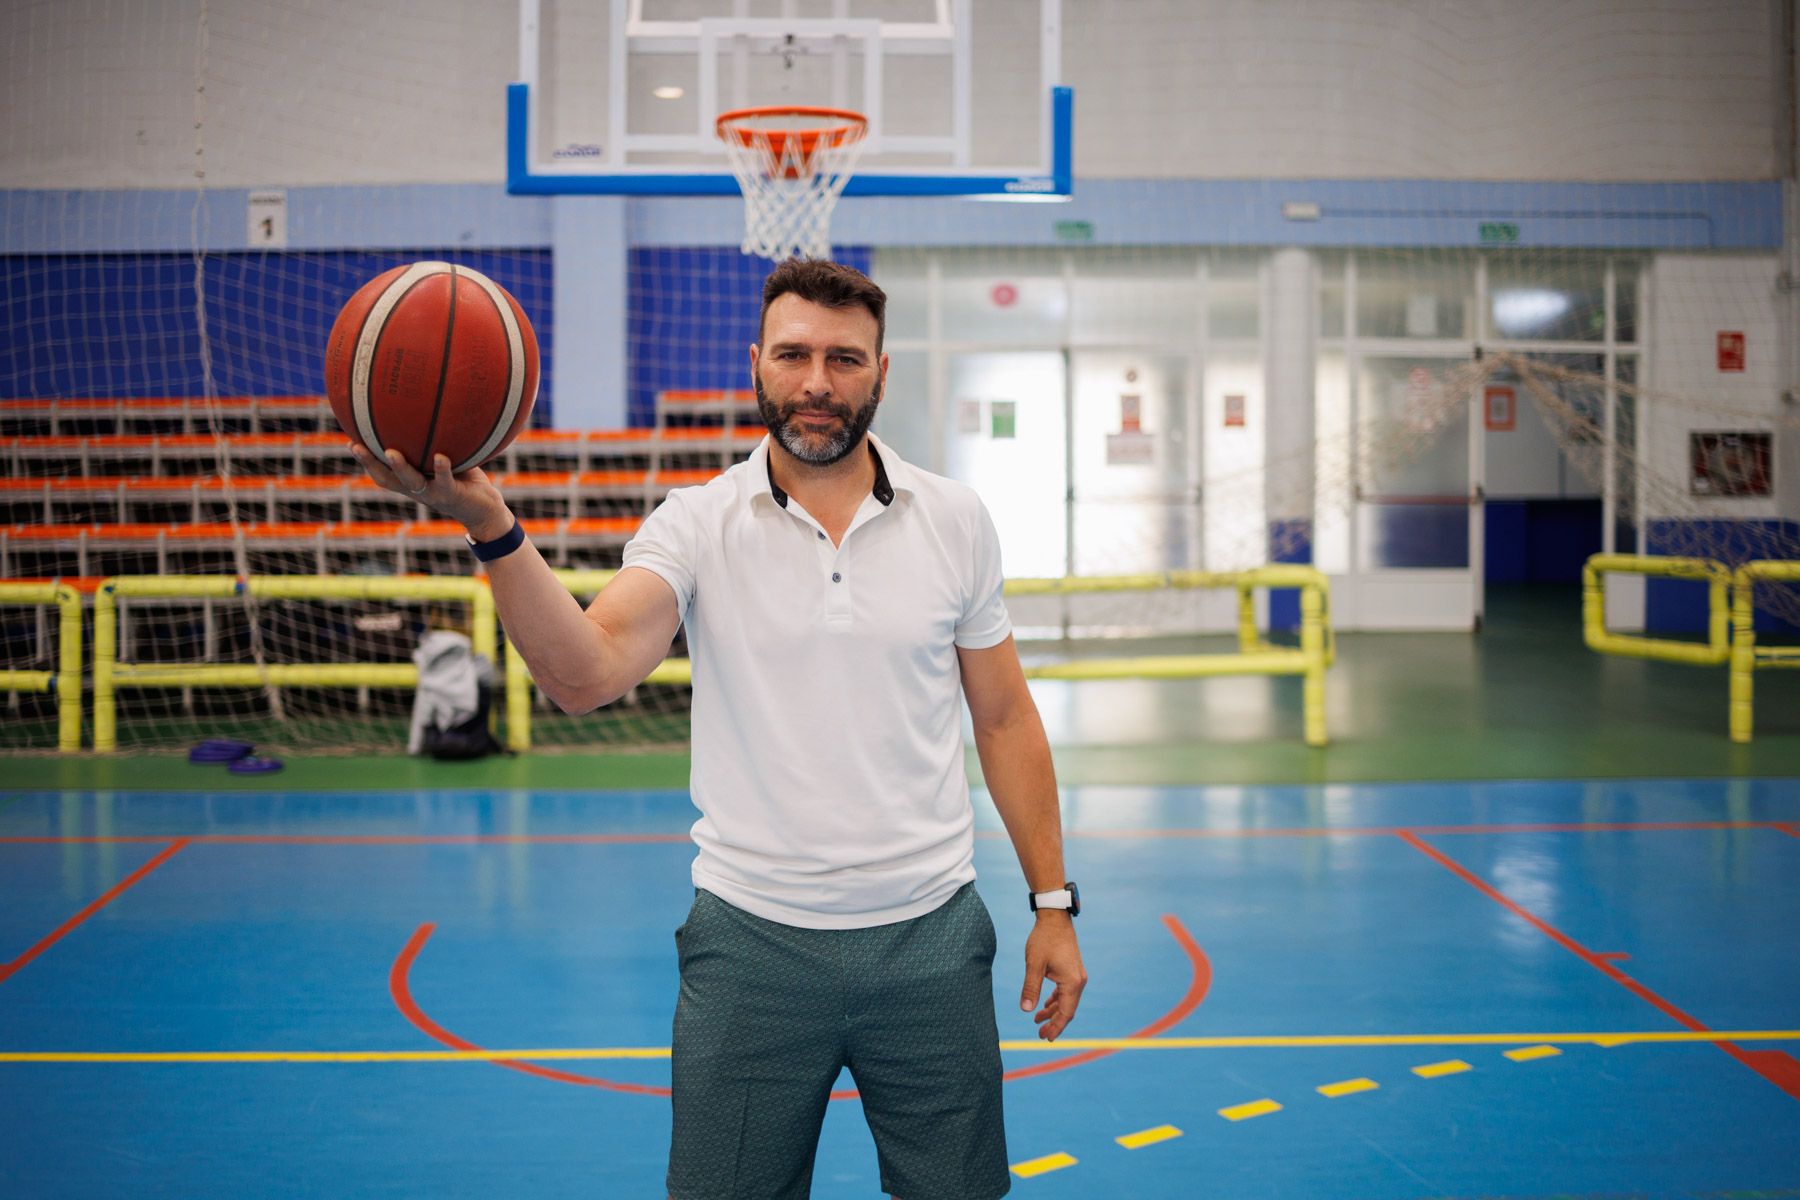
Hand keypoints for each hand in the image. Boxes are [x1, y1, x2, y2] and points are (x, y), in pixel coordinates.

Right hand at [347, 442, 511, 540]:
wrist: (485, 512)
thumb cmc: (465, 483)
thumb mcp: (449, 461)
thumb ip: (438, 444)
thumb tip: (431, 412)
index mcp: (412, 482)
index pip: (383, 472)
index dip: (365, 460)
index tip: (350, 441)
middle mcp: (418, 489)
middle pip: (387, 478)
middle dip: (370, 463)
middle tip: (356, 446)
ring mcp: (434, 494)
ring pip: (412, 481)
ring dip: (400, 468)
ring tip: (391, 452)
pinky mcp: (452, 496)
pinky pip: (445, 481)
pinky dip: (442, 469)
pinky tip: (440, 456)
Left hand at [1020, 912, 1085, 1040]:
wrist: (1055, 918)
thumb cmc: (1044, 939)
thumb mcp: (1034, 964)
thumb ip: (1030, 988)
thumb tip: (1025, 1009)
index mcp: (1072, 982)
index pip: (1065, 1012)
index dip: (1056, 1027)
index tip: (1046, 1038)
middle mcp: (1078, 981)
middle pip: (1068, 1009)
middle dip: (1054, 1023)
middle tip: (1040, 1034)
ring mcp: (1077, 976)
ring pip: (1066, 1001)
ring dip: (1054, 1012)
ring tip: (1038, 1021)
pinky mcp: (1072, 970)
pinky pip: (1066, 991)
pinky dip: (1056, 1000)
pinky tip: (1045, 1005)